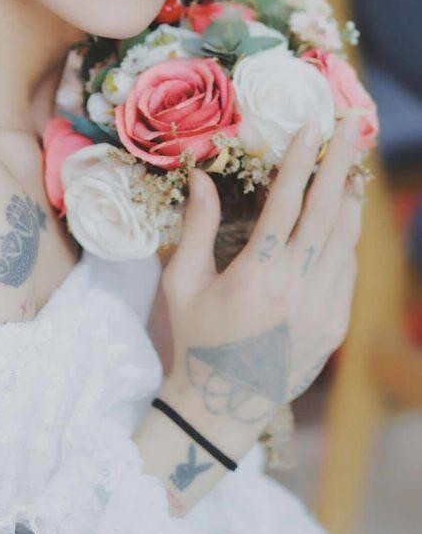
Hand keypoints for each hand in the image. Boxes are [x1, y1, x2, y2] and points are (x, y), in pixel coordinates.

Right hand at [160, 115, 362, 424]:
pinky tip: (340, 217)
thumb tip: (202, 176)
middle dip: (338, 164)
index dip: (299, 162)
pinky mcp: (336, 324)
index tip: (309, 127)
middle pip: (326, 213)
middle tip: (347, 127)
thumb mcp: (183, 282)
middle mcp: (297, 289)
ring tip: (350, 165)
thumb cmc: (195, 338)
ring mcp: (323, 309)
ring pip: (345, 240)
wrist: (223, 407)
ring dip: (348, 198)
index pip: (285, 205)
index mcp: (257, 276)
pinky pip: (347, 269)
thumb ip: (196, 227)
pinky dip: (346, 237)